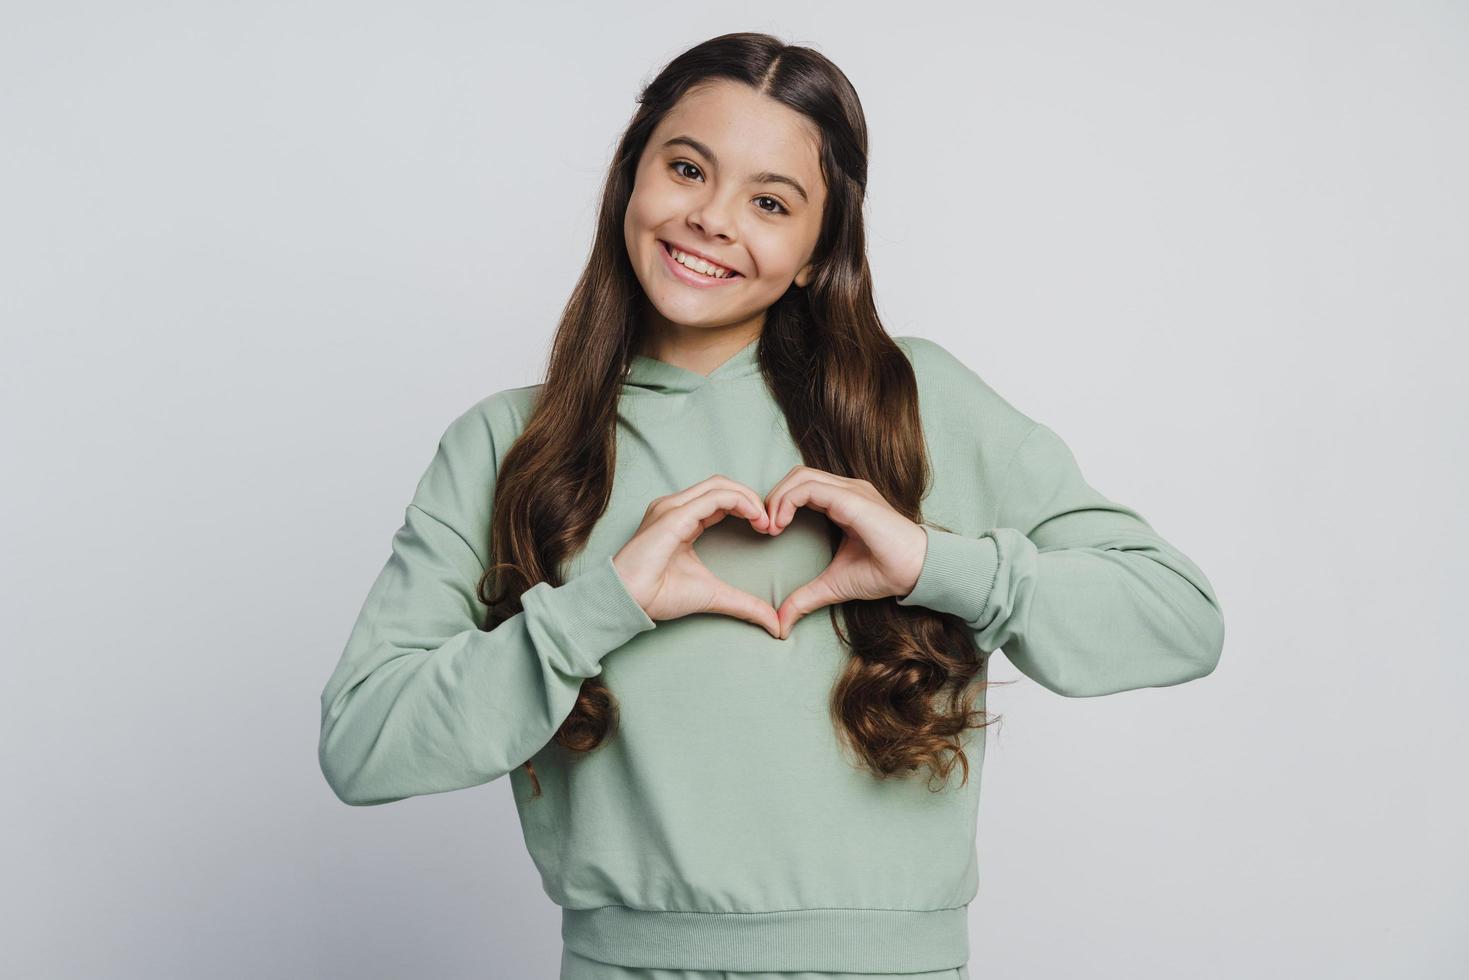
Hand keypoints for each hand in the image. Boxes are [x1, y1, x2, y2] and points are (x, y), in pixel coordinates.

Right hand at [612, 475, 781, 637]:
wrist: (629, 600)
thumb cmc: (659, 595)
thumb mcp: (713, 596)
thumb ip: (744, 604)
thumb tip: (775, 625)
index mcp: (681, 520)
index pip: (720, 499)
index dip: (747, 508)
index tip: (767, 529)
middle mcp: (675, 507)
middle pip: (722, 485)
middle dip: (751, 498)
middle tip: (770, 523)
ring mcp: (673, 507)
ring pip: (719, 485)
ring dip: (748, 498)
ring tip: (765, 520)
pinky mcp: (674, 514)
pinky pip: (714, 497)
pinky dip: (739, 502)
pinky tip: (755, 518)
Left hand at [763, 466, 928, 639]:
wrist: (916, 571)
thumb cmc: (883, 572)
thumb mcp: (833, 586)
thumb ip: (805, 598)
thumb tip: (780, 624)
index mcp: (843, 502)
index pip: (802, 486)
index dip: (778, 503)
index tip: (768, 533)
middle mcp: (846, 490)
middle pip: (797, 475)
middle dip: (773, 497)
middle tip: (764, 528)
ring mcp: (850, 490)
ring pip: (800, 476)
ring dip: (777, 498)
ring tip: (771, 527)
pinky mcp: (852, 498)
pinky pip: (810, 488)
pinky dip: (787, 501)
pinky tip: (781, 525)